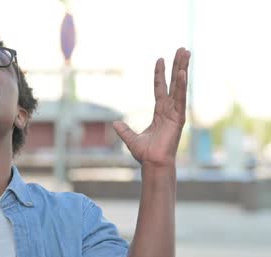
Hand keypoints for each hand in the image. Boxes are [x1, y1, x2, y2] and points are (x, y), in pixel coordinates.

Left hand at [113, 48, 190, 167]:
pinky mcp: (179, 117)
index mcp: (160, 112)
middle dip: (178, 65)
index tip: (160, 59)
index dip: (160, 74)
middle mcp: (170, 109)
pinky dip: (182, 86)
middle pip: (174, 82)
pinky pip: (180, 98)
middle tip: (183, 49)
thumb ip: (124, 130)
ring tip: (186, 53)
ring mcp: (176, 112)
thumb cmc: (145, 153)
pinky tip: (183, 73)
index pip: (160, 88)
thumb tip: (115, 124)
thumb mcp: (131, 139)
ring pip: (180, 86)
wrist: (152, 163)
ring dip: (183, 69)